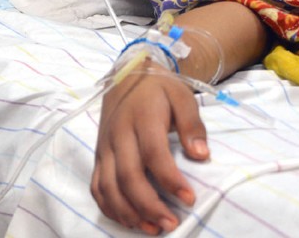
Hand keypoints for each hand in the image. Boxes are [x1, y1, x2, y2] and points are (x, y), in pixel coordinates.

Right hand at [91, 60, 208, 234]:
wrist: (126, 75)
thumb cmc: (158, 88)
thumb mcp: (181, 95)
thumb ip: (192, 124)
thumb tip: (201, 155)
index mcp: (141, 117)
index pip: (153, 153)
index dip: (170, 180)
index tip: (189, 199)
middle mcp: (118, 134)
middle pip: (127, 176)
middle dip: (149, 205)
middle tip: (171, 224)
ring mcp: (104, 147)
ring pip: (109, 186)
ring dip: (129, 212)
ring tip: (152, 228)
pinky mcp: (98, 155)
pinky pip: (97, 186)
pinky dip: (109, 207)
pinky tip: (129, 219)